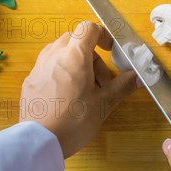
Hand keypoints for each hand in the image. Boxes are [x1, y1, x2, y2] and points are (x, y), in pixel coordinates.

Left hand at [20, 21, 137, 157]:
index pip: (88, 28)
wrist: (39, 141)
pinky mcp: (30, 81)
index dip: (102, 35)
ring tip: (84, 90)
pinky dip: (60, 73)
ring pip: (59, 53)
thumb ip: (122, 86)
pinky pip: (48, 67)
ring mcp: (38, 67)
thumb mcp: (103, 104)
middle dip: (91, 55)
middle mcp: (54, 55)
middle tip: (100, 81)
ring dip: (75, 63)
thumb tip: (140, 77)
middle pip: (74, 40)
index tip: (110, 51)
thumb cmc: (74, 120)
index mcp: (74, 55)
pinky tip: (66, 98)